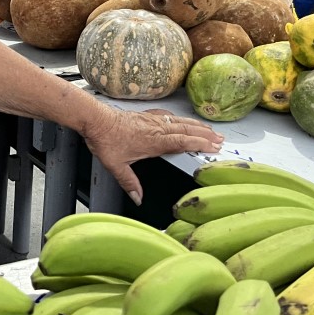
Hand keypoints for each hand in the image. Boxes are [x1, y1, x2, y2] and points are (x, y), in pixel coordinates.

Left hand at [81, 107, 222, 204]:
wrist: (94, 119)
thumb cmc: (104, 140)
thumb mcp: (116, 166)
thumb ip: (129, 183)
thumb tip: (137, 198)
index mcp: (154, 141)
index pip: (183, 142)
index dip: (200, 144)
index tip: (214, 146)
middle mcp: (155, 129)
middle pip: (186, 130)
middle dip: (204, 135)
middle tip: (219, 139)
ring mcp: (150, 120)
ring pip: (178, 122)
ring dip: (195, 126)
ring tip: (208, 129)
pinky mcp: (144, 116)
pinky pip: (166, 116)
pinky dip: (178, 118)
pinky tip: (179, 119)